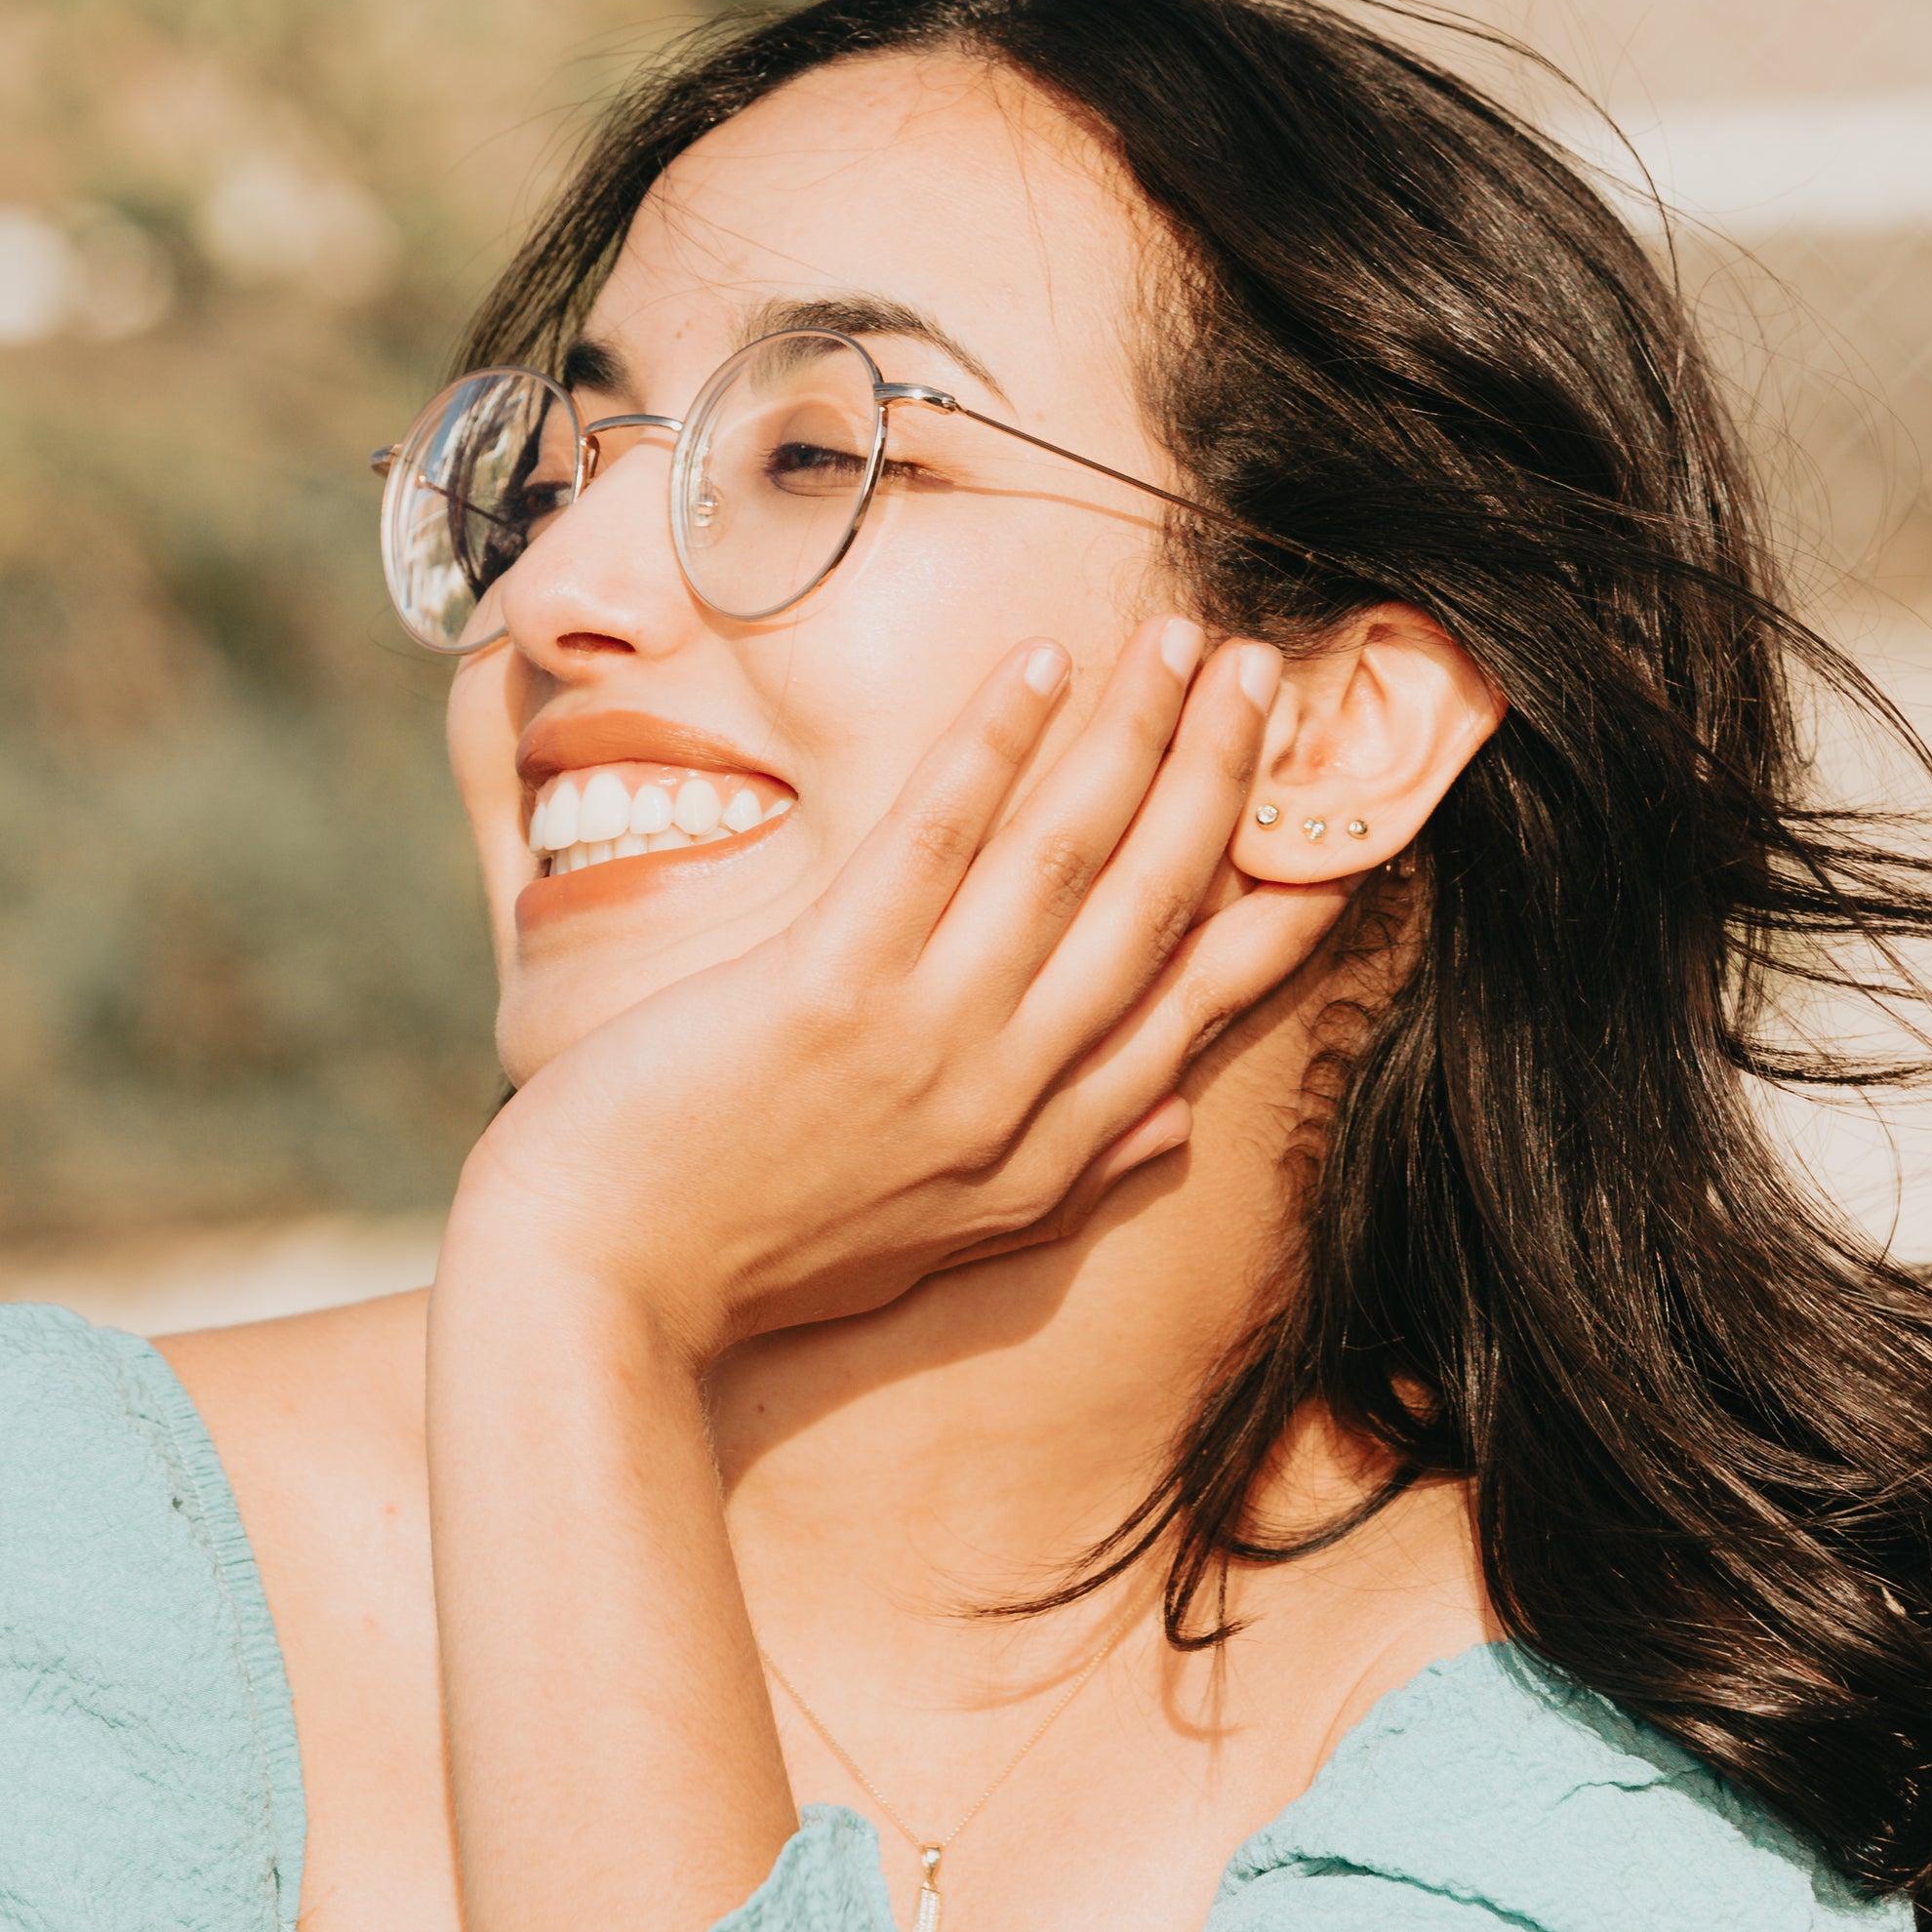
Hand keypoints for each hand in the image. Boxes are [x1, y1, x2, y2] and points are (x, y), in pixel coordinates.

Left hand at [451, 617, 1350, 1362]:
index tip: (1337, 836)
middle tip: (1259, 680)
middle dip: (1218, 783)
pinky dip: (994, 747)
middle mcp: (1004, 1097)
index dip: (1268, 916)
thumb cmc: (744, 1258)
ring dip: (1134, 735)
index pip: (1187, 1014)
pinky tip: (1038, 665)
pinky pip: (933, 841)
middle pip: (1149, 911)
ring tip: (1181, 643)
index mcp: (1035, 1157)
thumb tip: (1181, 1119)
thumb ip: (1064, 1178)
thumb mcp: (932, 1243)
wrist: (594, 1289)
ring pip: (1066, 858)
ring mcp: (924, 1042)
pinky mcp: (829, 991)